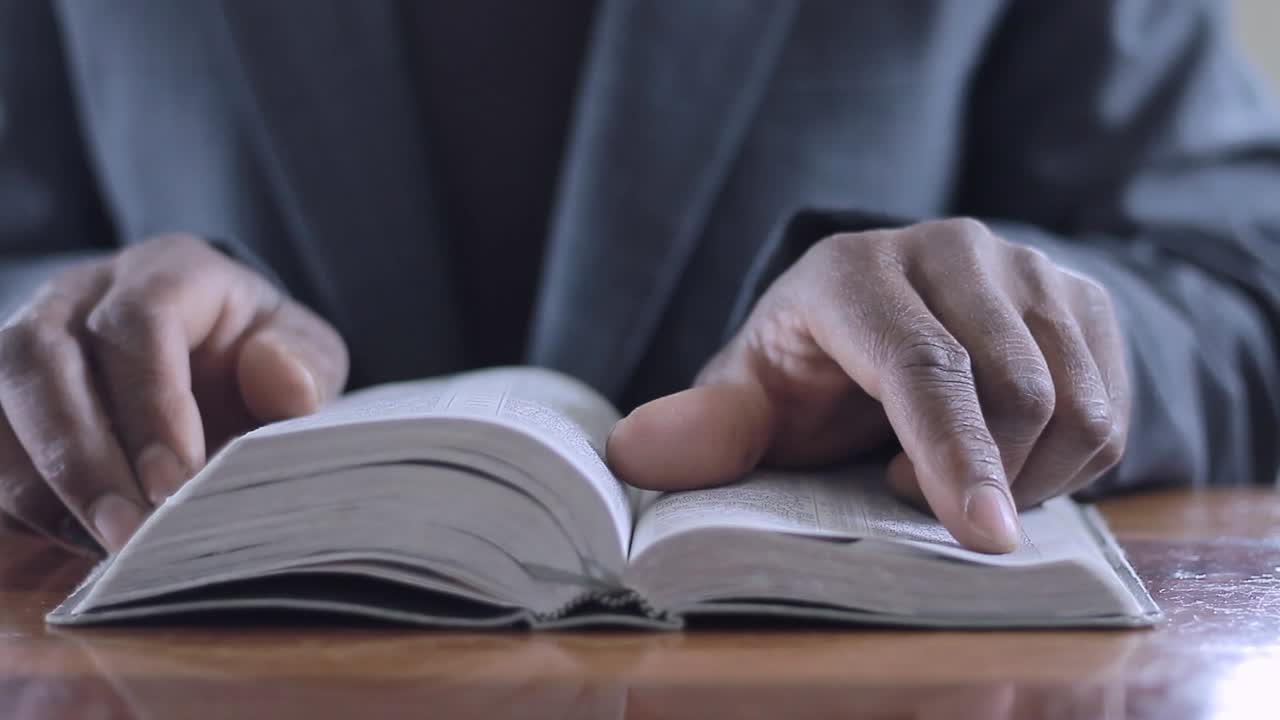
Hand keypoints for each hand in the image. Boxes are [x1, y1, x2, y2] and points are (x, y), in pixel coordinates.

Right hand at [0, 235, 346, 551]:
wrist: (211, 357)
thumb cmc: (256, 353)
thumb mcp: (300, 350)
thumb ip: (302, 365)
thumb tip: (284, 385)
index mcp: (162, 273)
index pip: (137, 322)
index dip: (151, 404)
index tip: (176, 481)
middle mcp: (75, 297)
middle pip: (40, 359)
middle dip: (80, 456)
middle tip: (127, 533)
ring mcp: (21, 348)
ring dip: (41, 486)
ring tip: (100, 549)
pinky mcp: (0, 404)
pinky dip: (23, 501)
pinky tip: (75, 541)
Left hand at [608, 218, 1128, 552]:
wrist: (891, 320)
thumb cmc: (809, 375)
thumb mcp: (751, 400)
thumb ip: (705, 428)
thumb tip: (630, 454)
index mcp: (853, 272)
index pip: (921, 366)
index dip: (953, 456)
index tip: (983, 536)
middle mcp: (949, 248)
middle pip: (1013, 389)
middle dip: (982, 476)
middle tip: (905, 488)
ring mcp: (1027, 265)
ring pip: (1076, 401)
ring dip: (1029, 474)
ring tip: (955, 470)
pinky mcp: (1084, 296)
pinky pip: (1112, 406)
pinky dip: (1071, 462)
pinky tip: (1010, 455)